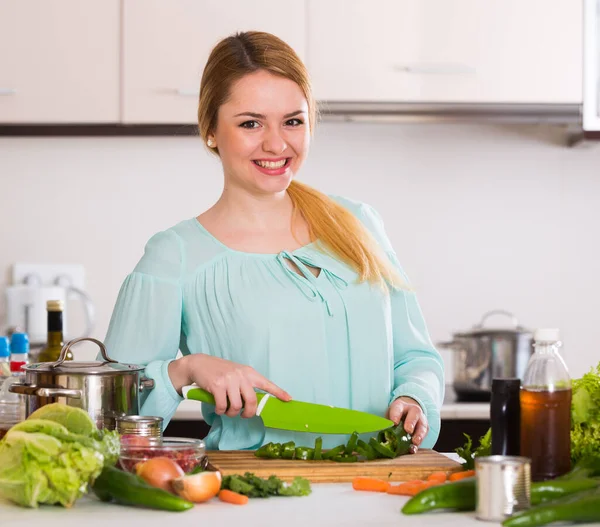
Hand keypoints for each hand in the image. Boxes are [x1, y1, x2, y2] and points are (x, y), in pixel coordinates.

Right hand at [168, 354, 291, 418]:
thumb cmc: (219, 371)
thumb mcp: (236, 374)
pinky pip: (223, 406)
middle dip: (248, 413)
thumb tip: (253, 404)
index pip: (267, 383)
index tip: (289, 399)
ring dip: (231, 413)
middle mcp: (241, 375)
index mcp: (248, 372)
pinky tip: (218, 408)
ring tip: (227, 410)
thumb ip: (246, 385)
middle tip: (243, 415)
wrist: (199, 364)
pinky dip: (221, 411)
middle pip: (252, 401)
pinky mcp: (217, 386)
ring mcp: (229, 380)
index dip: (279, 392)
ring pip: (236, 406)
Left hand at [387, 396, 428, 451]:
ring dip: (419, 434)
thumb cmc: (396, 415)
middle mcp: (413, 410)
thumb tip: (380, 436)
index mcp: (401, 406)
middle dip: (411, 422)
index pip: (398, 408)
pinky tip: (414, 449)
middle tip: (408, 430)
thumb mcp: (389, 416)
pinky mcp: (425, 429)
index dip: (396, 415)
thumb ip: (386, 424)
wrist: (408, 412)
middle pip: (414, 414)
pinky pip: (424, 436)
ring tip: (415, 442)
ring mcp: (421, 419)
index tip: (394, 422)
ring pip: (422, 425)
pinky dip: (419, 444)